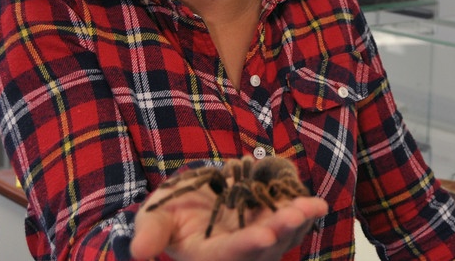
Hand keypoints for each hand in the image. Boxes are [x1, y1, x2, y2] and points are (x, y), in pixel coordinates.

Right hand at [129, 180, 327, 260]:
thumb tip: (139, 253)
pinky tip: (315, 202)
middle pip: (264, 247)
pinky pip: (292, 223)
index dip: (248, 244)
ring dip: (299, 221)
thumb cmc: (168, 210)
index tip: (265, 235)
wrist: (189, 199)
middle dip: (282, 229)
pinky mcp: (270, 224)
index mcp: (209, 255)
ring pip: (284, 236)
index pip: (230, 253)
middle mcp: (237, 253)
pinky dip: (304, 212)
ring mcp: (258, 240)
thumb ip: (151, 233)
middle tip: (299, 212)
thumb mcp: (154, 217)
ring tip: (312, 205)